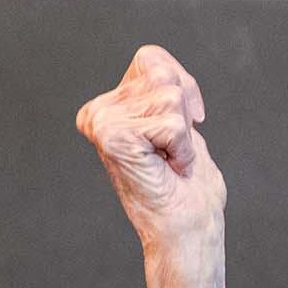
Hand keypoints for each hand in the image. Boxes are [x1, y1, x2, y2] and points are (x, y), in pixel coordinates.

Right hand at [75, 44, 225, 255]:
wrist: (186, 229)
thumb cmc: (188, 186)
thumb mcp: (181, 125)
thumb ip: (166, 91)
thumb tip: (164, 68)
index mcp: (109, 107)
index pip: (152, 58)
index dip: (184, 86)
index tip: (186, 127)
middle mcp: (99, 112)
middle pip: (164, 75)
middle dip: (185, 115)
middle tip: (174, 151)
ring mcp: (102, 123)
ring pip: (171, 97)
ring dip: (185, 136)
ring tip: (171, 161)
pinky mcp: (113, 137)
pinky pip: (172, 124)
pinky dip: (184, 149)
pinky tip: (171, 169)